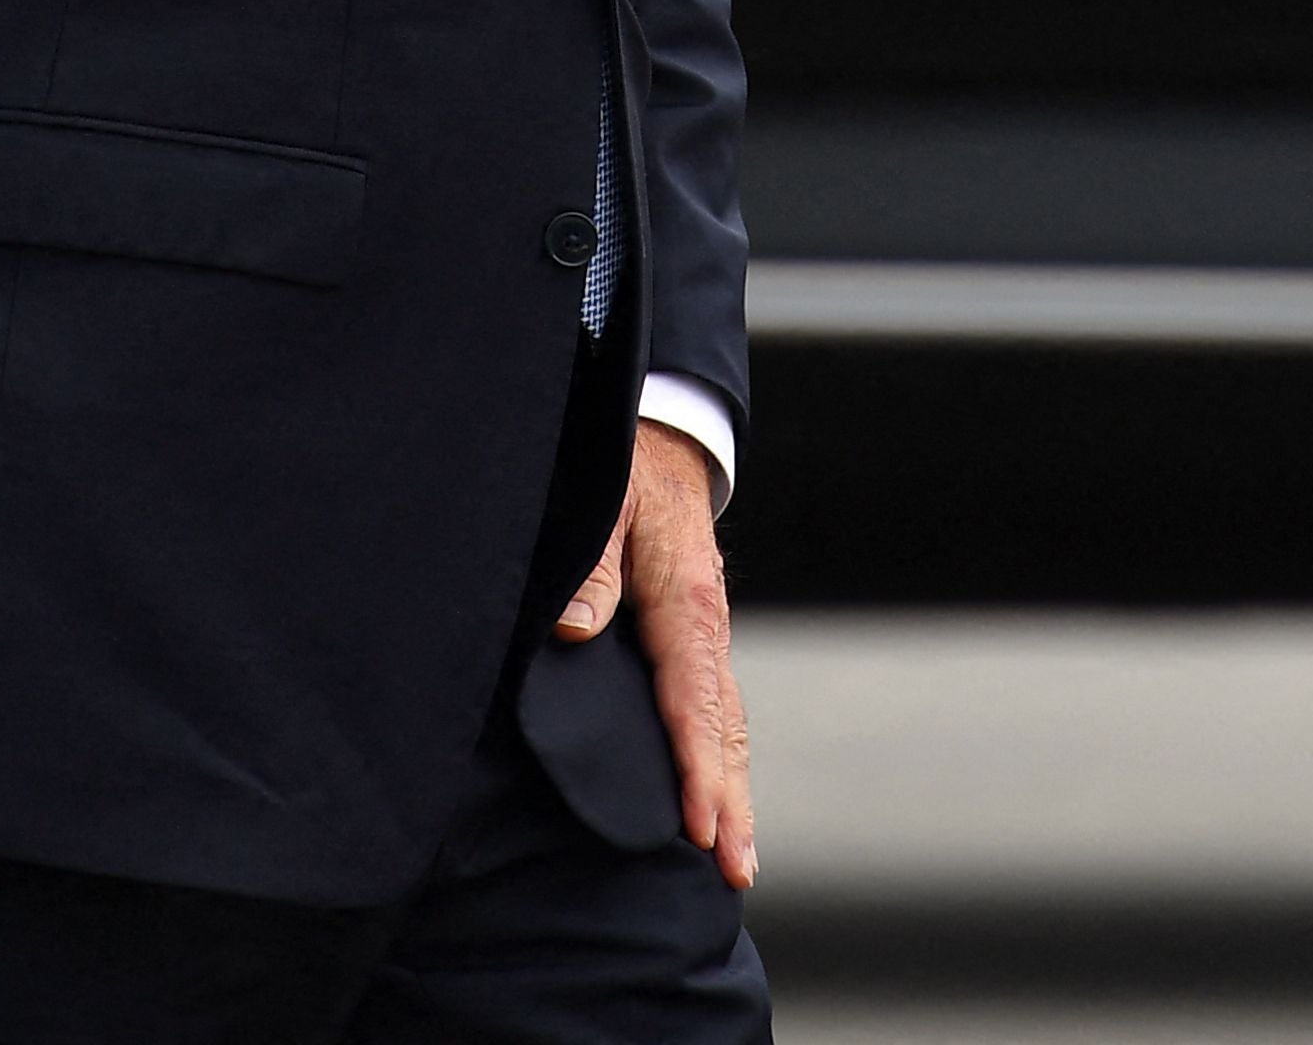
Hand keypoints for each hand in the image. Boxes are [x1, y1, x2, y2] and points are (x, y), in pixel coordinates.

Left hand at [555, 419, 755, 887]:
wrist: (662, 443)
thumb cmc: (625, 470)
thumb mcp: (604, 500)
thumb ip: (591, 563)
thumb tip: (575, 631)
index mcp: (686, 600)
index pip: (692, 698)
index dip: (696, 766)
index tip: (699, 826)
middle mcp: (706, 627)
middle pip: (725, 727)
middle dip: (731, 800)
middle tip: (735, 869)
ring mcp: (708, 637)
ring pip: (728, 724)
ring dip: (734, 791)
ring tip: (737, 860)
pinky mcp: (697, 641)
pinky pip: (717, 709)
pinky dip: (722, 759)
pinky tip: (718, 800)